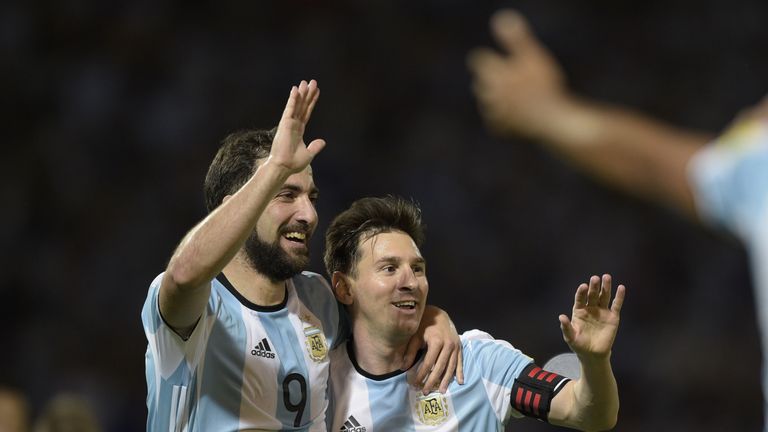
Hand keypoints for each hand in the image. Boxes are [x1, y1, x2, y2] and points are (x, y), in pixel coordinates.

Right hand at [267, 80, 325, 172]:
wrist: (284, 167)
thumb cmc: (293, 163)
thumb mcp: (309, 154)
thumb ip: (315, 146)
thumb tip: (323, 141)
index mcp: (299, 130)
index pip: (307, 112)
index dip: (312, 102)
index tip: (316, 92)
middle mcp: (294, 124)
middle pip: (303, 105)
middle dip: (307, 94)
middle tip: (312, 81)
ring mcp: (289, 123)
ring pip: (296, 105)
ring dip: (301, 93)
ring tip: (305, 82)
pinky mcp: (284, 123)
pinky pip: (290, 109)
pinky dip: (292, 99)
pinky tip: (295, 90)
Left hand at [404, 307, 463, 394]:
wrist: (439, 314)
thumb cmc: (424, 325)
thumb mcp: (415, 336)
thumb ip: (410, 352)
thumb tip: (403, 368)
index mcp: (436, 342)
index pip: (428, 363)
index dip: (421, 374)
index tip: (415, 383)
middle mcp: (448, 345)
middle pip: (440, 367)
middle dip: (432, 381)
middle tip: (425, 391)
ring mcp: (455, 346)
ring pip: (451, 367)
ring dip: (446, 380)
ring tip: (441, 391)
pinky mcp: (459, 347)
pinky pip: (460, 362)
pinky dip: (460, 372)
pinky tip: (460, 382)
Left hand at [467, 9, 569, 138]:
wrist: (551, 120)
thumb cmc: (544, 86)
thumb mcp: (532, 56)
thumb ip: (515, 38)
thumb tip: (500, 17)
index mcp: (493, 74)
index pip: (478, 60)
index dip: (488, 59)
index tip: (499, 59)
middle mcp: (488, 94)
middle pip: (479, 83)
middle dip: (490, 79)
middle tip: (507, 78)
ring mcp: (493, 113)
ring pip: (485, 103)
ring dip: (494, 100)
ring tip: (511, 98)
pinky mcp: (500, 130)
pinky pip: (494, 122)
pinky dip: (501, 119)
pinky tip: (513, 116)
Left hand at [559, 274, 624, 359]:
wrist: (593, 354)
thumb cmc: (579, 344)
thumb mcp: (570, 337)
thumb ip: (566, 327)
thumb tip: (561, 316)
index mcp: (579, 310)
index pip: (580, 298)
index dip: (581, 292)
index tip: (583, 286)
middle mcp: (591, 308)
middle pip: (592, 295)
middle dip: (594, 286)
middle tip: (595, 278)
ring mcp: (602, 311)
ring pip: (604, 297)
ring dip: (606, 287)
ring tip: (606, 277)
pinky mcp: (613, 317)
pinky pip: (616, 305)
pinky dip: (619, 297)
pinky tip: (621, 287)